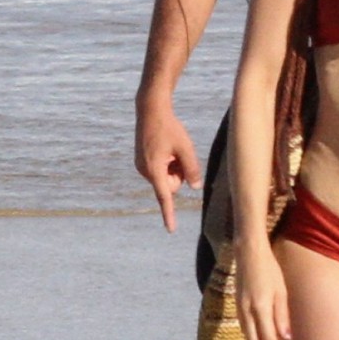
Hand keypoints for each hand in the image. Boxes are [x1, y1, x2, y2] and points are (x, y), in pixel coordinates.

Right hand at [134, 95, 200, 231]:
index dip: (169, 214)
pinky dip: (168, 162)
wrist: (150, 110)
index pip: (164, 197)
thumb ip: (192, 169)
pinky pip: (161, 170)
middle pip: (171, 185)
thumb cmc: (169, 128)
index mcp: (154, 170)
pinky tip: (165, 145)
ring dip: (173, 166)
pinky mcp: (142, 161)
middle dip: (179, 175)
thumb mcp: (185, 148)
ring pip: (166, 177)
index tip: (171, 229)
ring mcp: (142, 166)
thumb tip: (196, 188)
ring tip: (171, 147)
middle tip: (179, 154)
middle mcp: (145, 171)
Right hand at [235, 243, 290, 339]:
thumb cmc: (269, 270)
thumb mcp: (281, 291)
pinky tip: (261, 338)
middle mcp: (247, 311)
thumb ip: (282, 316)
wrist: (249, 253)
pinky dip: (253, 338)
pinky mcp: (237, 306)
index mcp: (260, 308)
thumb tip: (286, 338)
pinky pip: (244, 328)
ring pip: (248, 337)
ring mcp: (239, 309)